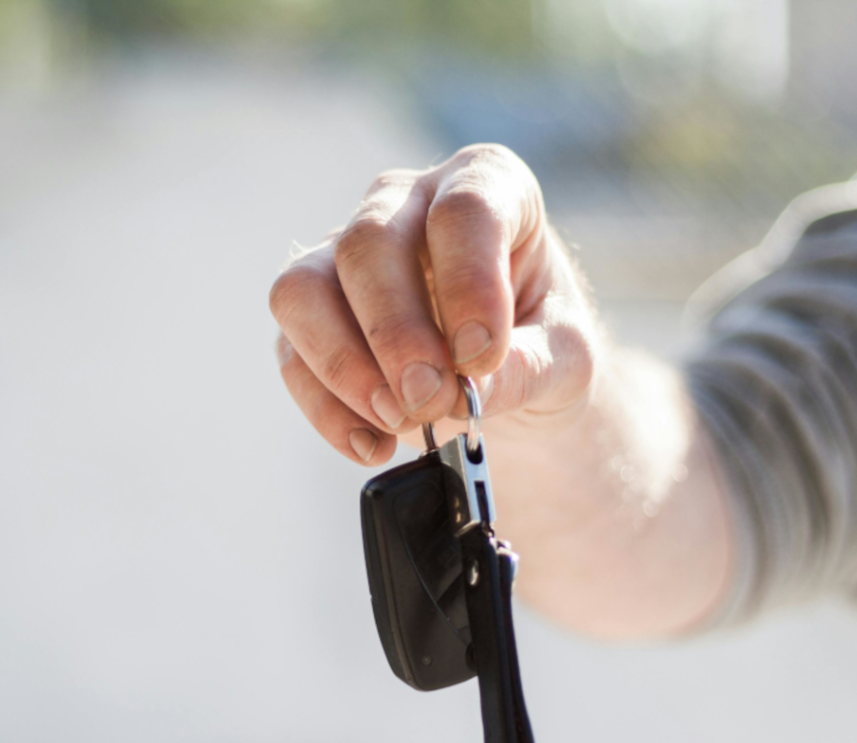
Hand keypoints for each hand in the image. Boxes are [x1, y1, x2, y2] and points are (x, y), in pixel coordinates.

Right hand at [270, 144, 598, 463]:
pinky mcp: (314, 313)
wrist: (508, 373)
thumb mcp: (565, 358)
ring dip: (345, 366)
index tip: (483, 358)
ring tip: (398, 421)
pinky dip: (326, 407)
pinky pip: (291, 351)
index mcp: (487, 185)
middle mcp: (407, 204)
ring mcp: (347, 253)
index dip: (469, 284)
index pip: (464, 210)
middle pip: (368, 245)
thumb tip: (466, 392)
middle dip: (396, 334)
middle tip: (431, 400)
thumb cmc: (543, 342)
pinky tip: (372, 443)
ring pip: (304, 289)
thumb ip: (527, 369)